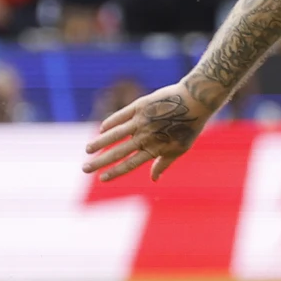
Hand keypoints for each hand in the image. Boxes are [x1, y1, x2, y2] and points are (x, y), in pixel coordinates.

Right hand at [82, 81, 215, 181]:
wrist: (195, 100)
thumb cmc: (189, 127)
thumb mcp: (180, 149)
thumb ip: (163, 163)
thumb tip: (153, 179)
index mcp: (155, 149)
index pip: (130, 164)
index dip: (115, 172)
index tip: (101, 178)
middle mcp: (146, 136)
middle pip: (118, 152)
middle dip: (100, 161)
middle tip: (85, 168)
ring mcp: (141, 120)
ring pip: (115, 134)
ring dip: (99, 142)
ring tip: (87, 150)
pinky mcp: (140, 105)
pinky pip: (121, 115)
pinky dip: (110, 122)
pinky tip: (101, 129)